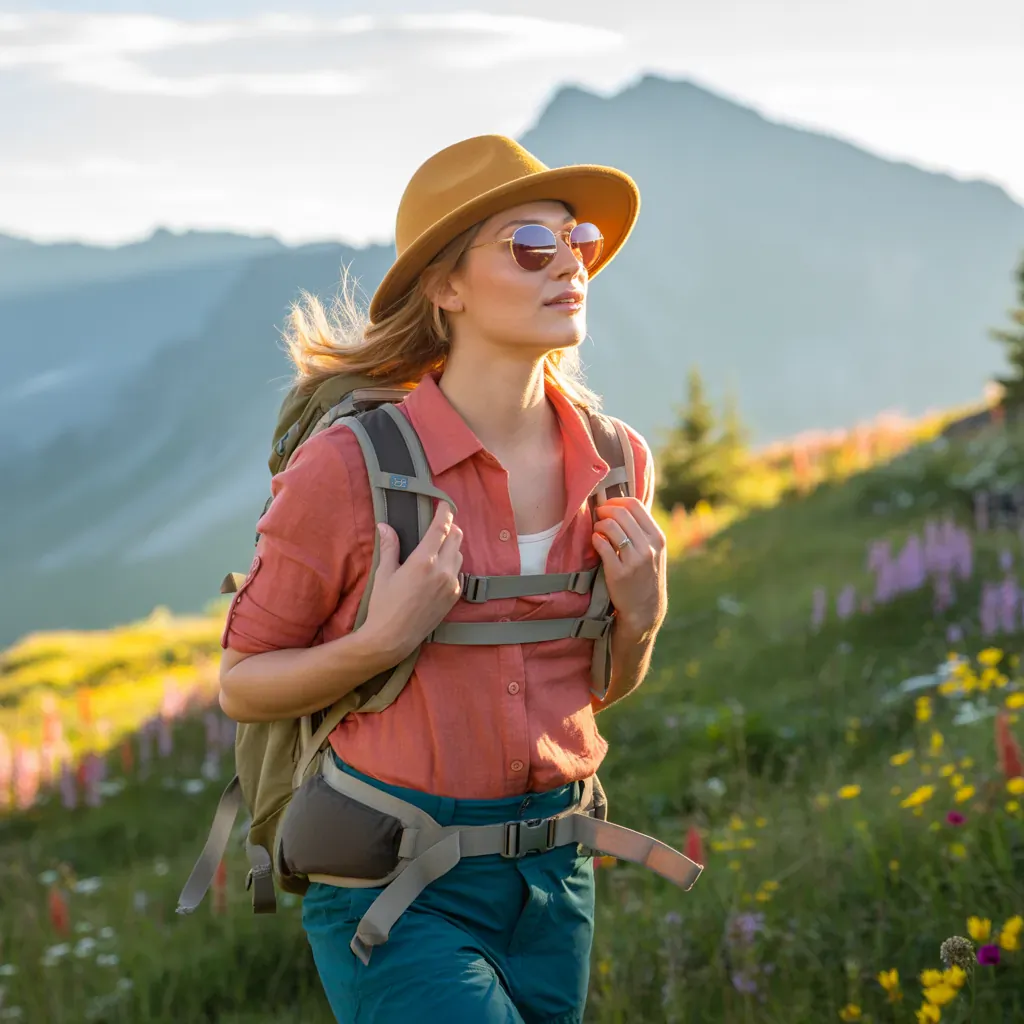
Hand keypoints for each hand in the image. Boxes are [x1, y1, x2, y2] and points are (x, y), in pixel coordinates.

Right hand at [362, 501, 463, 661]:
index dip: (444, 513)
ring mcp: (451, 585)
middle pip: (456, 538)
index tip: (444, 504)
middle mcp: (442, 570)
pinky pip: (459, 572)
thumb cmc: (383, 605)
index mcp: (423, 561)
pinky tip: (440, 567)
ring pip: (459, 555)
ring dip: (451, 546)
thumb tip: (385, 526)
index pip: (441, 529)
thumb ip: (389, 547)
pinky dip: (452, 564)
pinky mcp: (454, 597)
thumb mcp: (384, 574)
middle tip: (440, 525)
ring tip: (438, 547)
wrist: (393, 638)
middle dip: (450, 527)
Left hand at [591, 497, 666, 636]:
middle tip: (598, 516)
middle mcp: (648, 547)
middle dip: (604, 510)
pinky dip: (595, 540)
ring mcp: (634, 560)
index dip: (617, 501)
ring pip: (610, 527)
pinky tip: (596, 543)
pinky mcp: (618, 572)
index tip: (608, 506)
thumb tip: (620, 505)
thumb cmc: (646, 575)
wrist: (645, 609)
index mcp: (657, 537)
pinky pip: (601, 545)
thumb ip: (642, 530)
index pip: (635, 505)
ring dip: (598, 525)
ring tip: (598, 531)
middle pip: (621, 513)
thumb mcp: (654, 551)